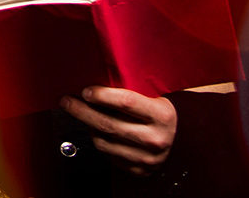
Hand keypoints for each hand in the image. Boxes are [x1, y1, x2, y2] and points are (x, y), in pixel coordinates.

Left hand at [61, 86, 176, 172]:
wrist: (182, 142)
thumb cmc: (160, 112)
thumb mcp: (155, 97)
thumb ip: (132, 89)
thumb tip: (96, 77)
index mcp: (162, 115)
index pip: (126, 102)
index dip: (101, 95)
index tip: (85, 90)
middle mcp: (156, 139)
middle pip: (109, 124)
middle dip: (82, 111)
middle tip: (67, 101)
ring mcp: (148, 158)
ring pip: (104, 141)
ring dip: (88, 126)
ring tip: (83, 114)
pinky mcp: (140, 170)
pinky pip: (109, 155)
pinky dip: (99, 141)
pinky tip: (98, 130)